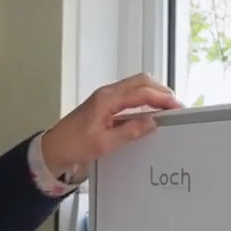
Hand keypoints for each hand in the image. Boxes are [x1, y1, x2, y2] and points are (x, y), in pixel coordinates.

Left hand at [39, 73, 182, 175]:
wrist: (53, 149)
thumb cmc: (73, 145)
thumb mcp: (104, 143)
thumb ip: (130, 131)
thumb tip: (152, 122)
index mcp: (107, 99)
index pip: (141, 92)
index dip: (162, 98)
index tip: (177, 106)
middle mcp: (107, 93)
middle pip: (140, 82)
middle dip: (160, 91)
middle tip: (175, 105)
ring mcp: (105, 97)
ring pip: (135, 86)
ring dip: (152, 93)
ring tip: (166, 107)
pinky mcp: (104, 104)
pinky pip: (128, 95)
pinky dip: (142, 99)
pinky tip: (149, 111)